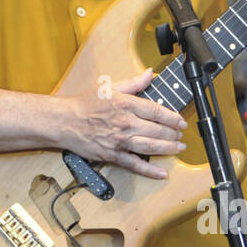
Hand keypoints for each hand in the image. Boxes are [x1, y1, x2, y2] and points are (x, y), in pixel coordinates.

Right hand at [60, 67, 187, 178]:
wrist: (64, 121)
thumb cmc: (84, 104)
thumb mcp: (109, 87)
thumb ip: (133, 82)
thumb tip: (150, 73)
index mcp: (126, 104)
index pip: (156, 111)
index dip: (172, 117)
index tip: (181, 121)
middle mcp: (126, 123)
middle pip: (157, 130)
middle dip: (173, 134)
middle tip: (180, 135)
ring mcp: (120, 141)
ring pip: (151, 146)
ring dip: (168, 149)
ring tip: (178, 148)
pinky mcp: (113, 155)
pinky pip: (135, 164)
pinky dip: (150, 170)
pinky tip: (162, 173)